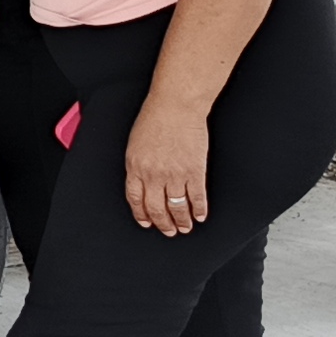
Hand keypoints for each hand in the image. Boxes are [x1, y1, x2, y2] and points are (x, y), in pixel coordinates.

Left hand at [123, 95, 211, 235]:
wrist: (176, 105)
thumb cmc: (155, 117)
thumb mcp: (135, 143)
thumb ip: (137, 164)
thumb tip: (141, 181)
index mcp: (135, 167)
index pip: (136, 200)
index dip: (142, 214)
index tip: (147, 222)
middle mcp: (153, 175)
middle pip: (156, 208)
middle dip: (163, 224)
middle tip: (169, 231)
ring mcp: (174, 175)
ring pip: (177, 207)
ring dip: (182, 221)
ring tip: (185, 227)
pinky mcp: (194, 171)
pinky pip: (197, 197)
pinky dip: (199, 210)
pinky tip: (200, 216)